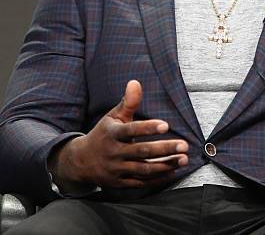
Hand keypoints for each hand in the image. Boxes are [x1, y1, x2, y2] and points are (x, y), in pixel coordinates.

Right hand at [48, 80, 187, 189]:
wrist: (81, 161)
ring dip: (166, 165)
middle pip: (141, 152)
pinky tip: (173, 171)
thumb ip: (128, 102)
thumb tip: (135, 82)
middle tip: (184, 145)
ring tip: (183, 158)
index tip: (166, 125)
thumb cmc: (103, 134)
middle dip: (164, 149)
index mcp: (112, 133)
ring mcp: (117, 169)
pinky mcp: (120, 183)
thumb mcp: (113, 116)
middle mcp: (114, 152)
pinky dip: (158, 179)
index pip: (130, 130)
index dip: (148, 128)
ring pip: (144, 169)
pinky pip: (142, 183)